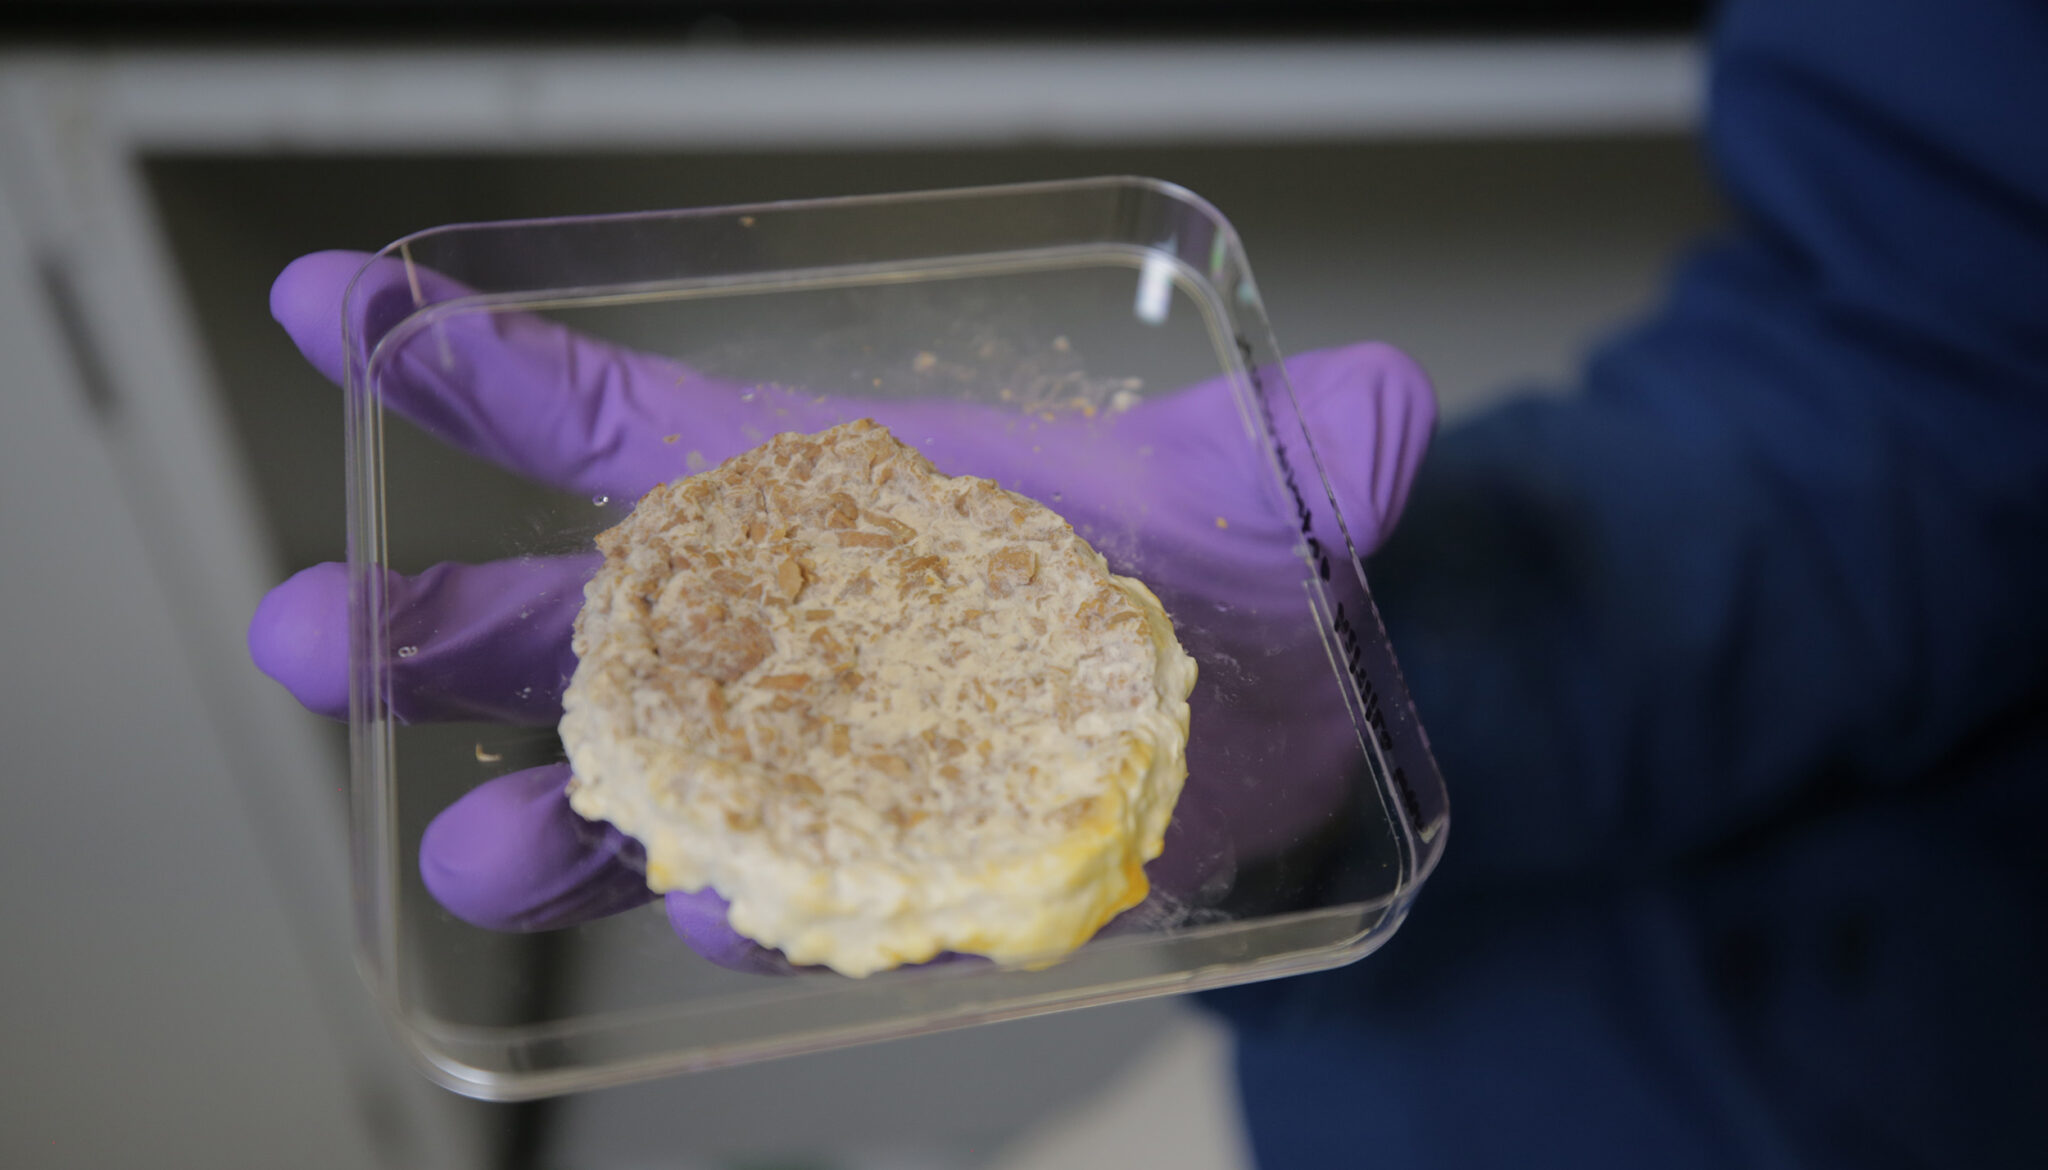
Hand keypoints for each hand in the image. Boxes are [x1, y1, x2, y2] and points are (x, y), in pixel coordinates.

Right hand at [250, 249, 1435, 972]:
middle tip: (312, 635)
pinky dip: (749, 911)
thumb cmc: (1221, 574)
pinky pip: (790, 897)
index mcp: (843, 491)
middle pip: (603, 625)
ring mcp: (833, 764)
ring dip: (563, 827)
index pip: (647, 420)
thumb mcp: (1267, 493)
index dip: (495, 374)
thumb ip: (1318, 447)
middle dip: (457, 631)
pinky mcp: (884, 873)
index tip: (336, 312)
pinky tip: (718, 927)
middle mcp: (805, 630)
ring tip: (465, 860)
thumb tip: (1388, 405)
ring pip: (663, 794)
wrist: (1275, 726)